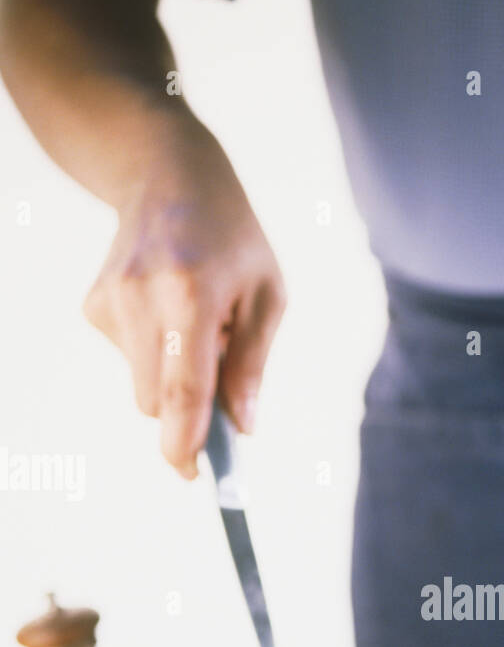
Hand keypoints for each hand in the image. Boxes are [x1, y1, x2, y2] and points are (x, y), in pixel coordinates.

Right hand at [83, 117, 285, 477]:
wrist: (166, 172)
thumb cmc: (232, 238)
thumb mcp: (267, 295)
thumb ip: (251, 365)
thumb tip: (242, 427)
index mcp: (191, 294)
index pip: (182, 388)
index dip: (185, 440)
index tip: (192, 474)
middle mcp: (142, 298)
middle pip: (156, 401)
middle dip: (186, 412)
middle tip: (220, 384)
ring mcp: (109, 300)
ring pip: (141, 385)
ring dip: (172, 375)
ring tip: (195, 322)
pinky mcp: (93, 304)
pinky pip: (129, 360)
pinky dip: (155, 350)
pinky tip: (167, 306)